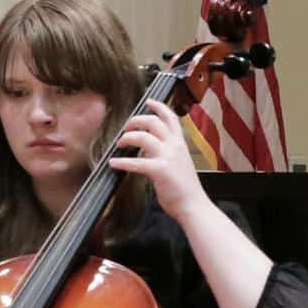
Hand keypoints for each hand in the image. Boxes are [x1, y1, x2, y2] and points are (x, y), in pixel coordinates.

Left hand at [109, 99, 209, 221]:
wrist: (194, 206)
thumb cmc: (186, 189)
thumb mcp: (180, 164)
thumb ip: (167, 154)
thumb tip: (149, 151)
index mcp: (180, 144)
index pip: (171, 118)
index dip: (159, 107)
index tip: (148, 102)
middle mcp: (175, 146)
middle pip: (153, 122)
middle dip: (135, 121)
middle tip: (125, 128)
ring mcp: (168, 157)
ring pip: (143, 136)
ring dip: (126, 138)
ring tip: (119, 144)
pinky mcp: (160, 170)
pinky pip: (136, 162)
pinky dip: (121, 162)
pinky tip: (114, 163)